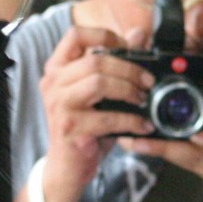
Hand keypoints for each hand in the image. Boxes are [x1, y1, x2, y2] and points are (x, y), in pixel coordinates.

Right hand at [39, 26, 156, 194]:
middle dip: (129, 69)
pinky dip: (132, 120)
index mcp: (57, 69)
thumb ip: (115, 64)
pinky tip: (144, 125)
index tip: (127, 48)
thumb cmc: (86, 127)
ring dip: (129, 90)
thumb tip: (139, 34)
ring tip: (145, 100)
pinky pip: (108, 117)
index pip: (75, 35)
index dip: (105, 35)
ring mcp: (60, 106)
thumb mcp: (99, 94)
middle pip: (95, 60)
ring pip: (98, 82)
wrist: (68, 167)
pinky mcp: (72, 128)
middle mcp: (53, 83)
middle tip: (149, 82)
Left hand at [118, 95, 202, 201]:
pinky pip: (197, 169)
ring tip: (134, 142)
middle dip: (159, 148)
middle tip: (130, 138)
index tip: (179, 129)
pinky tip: (162, 150)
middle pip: (191, 157)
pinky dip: (178, 159)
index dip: (200, 137)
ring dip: (161, 154)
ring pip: (188, 164)